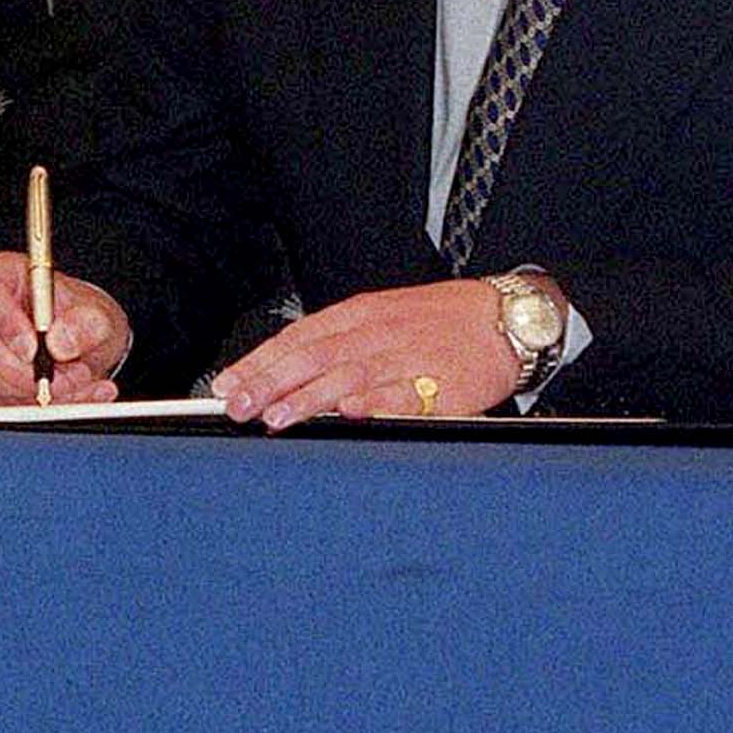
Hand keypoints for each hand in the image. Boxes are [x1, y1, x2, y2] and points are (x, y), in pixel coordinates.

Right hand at [0, 251, 130, 405]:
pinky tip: (75, 395)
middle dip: (30, 370)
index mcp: (3, 277)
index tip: (32, 348)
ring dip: (41, 390)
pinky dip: (45, 406)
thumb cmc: (81, 318)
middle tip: (72, 373)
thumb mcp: (97, 315)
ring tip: (79, 381)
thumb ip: (83, 324)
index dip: (2, 320)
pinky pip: (6, 400)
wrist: (86, 345)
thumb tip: (59, 343)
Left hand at [211, 278, 517, 428]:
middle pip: (314, 356)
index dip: (259, 363)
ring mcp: (408, 358)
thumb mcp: (380, 318)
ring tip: (277, 417)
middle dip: (270, 383)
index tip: (226, 385)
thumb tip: (281, 372)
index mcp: (358, 316)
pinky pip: (405, 395)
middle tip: (236, 406)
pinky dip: (377, 403)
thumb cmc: (439, 321)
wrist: (506, 317)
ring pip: (350, 375)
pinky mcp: (442, 385)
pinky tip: (351, 412)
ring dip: (310, 398)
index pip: (297, 337)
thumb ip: (334, 343)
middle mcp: (376, 334)